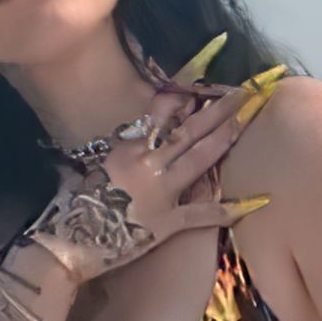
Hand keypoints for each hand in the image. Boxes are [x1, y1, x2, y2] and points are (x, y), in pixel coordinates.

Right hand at [27, 66, 287, 287]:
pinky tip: (253, 202)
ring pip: (199, 158)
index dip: (185, 92)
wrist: (68, 243)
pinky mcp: (167, 221)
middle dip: (218, 108)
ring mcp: (159, 190)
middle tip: (244, 92)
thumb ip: (112, 153)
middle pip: (189, 129)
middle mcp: (146, 162)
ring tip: (246, 120)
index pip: (160, 111)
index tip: (206, 78)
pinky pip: (202, 213)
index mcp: (126, 147)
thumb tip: (120, 142)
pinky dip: (228, 209)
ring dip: (224, 137)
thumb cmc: (72, 206)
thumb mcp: (89, 168)